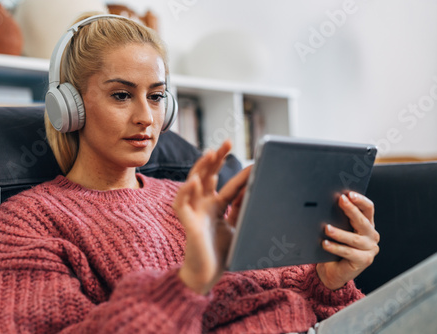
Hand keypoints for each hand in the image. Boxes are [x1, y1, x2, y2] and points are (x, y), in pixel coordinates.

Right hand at [173, 140, 250, 294]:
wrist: (206, 275)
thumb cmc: (219, 253)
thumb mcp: (235, 226)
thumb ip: (239, 209)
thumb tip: (251, 190)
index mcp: (215, 206)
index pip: (227, 185)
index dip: (239, 175)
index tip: (254, 164)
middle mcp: (203, 205)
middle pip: (208, 176)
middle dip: (216, 159)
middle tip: (227, 142)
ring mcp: (194, 212)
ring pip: (193, 184)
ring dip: (200, 168)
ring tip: (210, 154)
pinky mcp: (187, 222)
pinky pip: (181, 204)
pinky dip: (185, 192)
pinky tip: (194, 182)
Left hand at [316, 192, 379, 289]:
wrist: (333, 270)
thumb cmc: (334, 246)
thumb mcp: (338, 229)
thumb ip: (337, 218)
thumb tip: (324, 203)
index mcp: (367, 224)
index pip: (368, 208)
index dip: (360, 200)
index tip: (349, 194)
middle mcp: (371, 235)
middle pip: (362, 220)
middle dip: (350, 209)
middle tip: (340, 200)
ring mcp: (370, 249)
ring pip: (353, 238)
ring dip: (339, 232)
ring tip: (326, 228)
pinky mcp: (364, 260)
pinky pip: (348, 252)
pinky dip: (335, 247)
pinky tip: (325, 243)